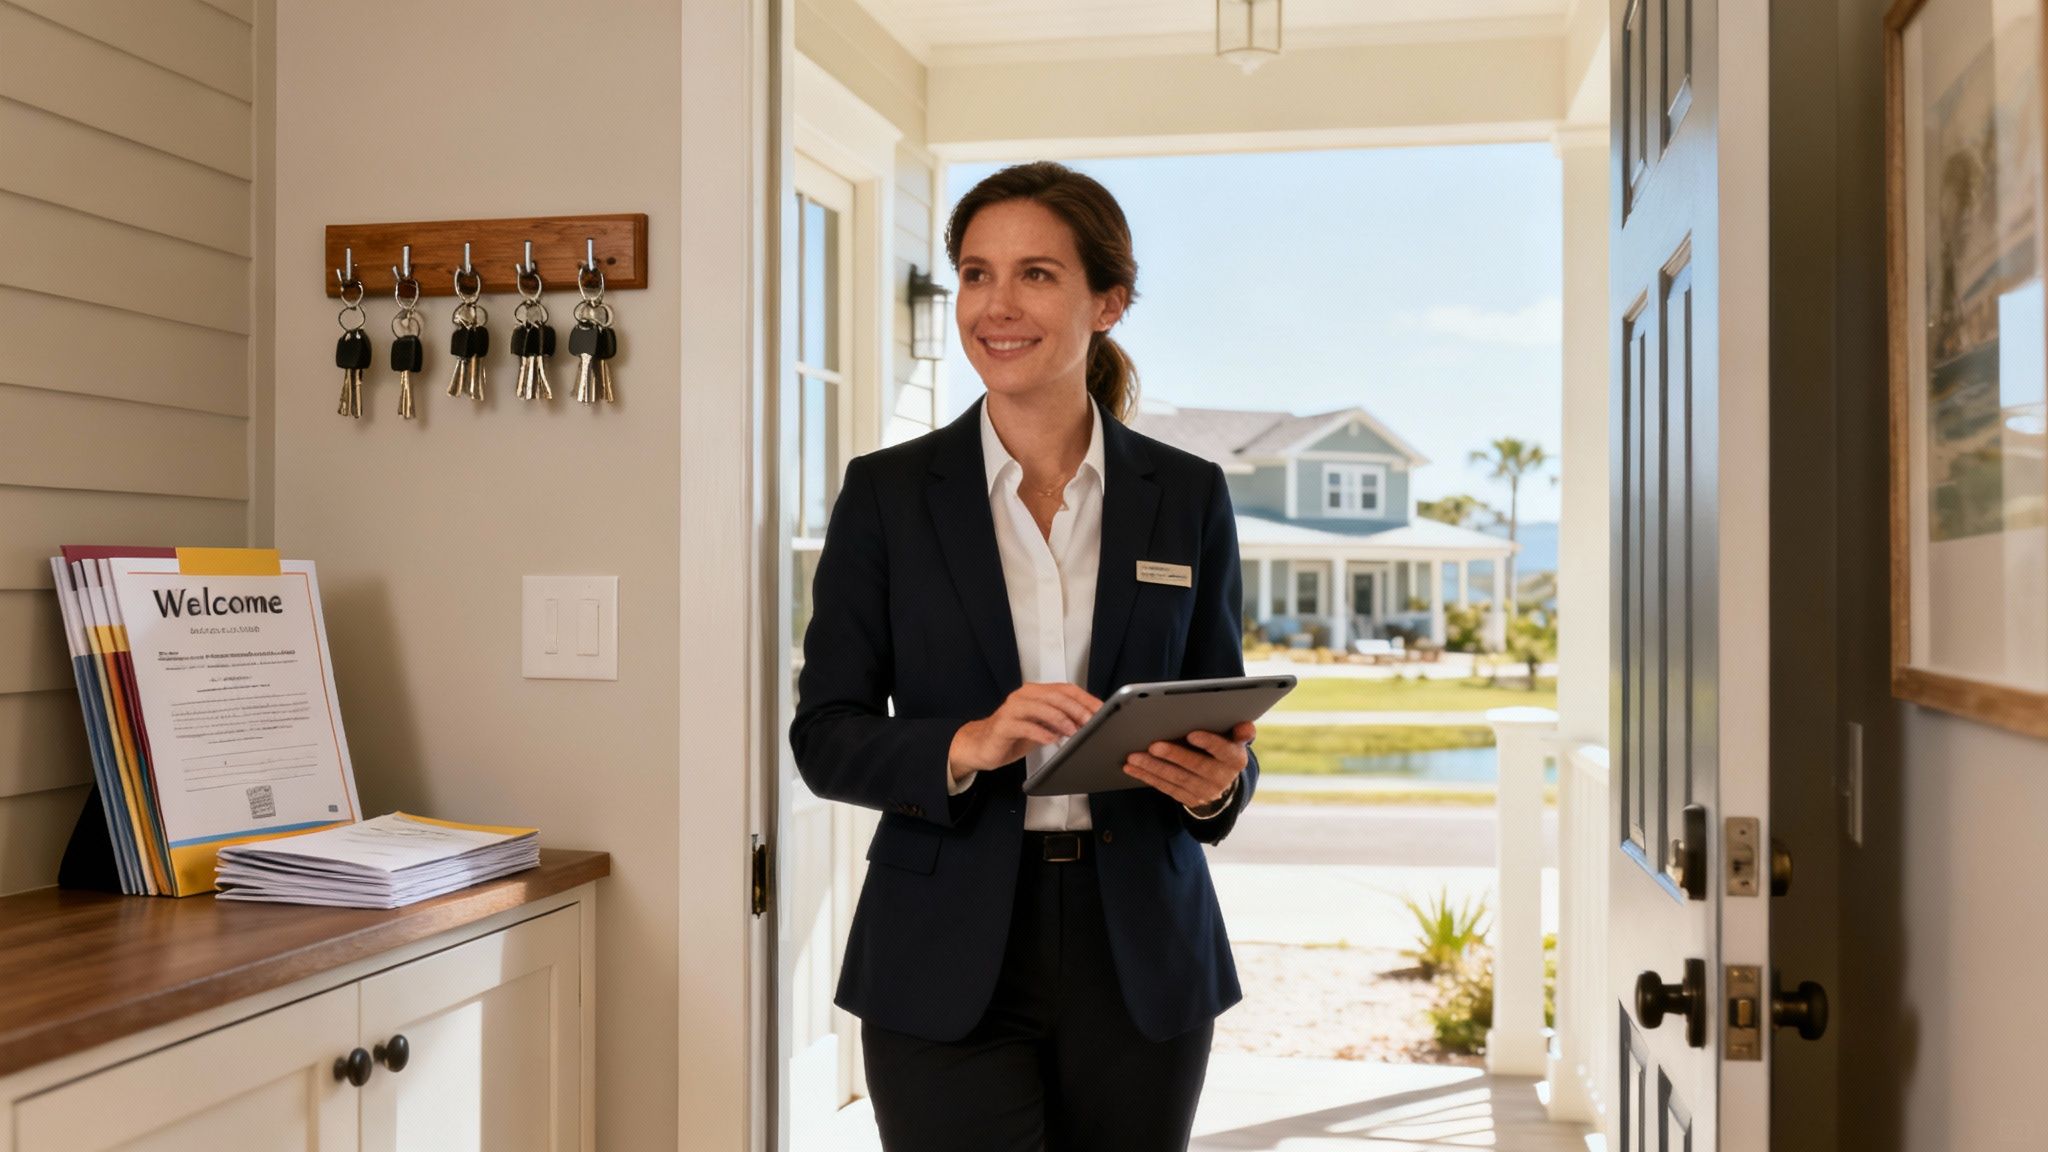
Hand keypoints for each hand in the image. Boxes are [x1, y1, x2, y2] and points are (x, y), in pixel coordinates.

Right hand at [949, 683, 1101, 781]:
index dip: (1085, 699)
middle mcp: (1024, 696)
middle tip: (1090, 721)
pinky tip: (1051, 739)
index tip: (1100, 710)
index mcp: (1035, 692)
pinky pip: (1025, 726)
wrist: (982, 746)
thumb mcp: (1042, 726)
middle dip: (1076, 709)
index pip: (1065, 689)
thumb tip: (1088, 723)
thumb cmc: (1014, 735)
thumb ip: (1061, 721)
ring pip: (1041, 708)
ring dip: (1061, 720)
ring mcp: (1012, 709)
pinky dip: (1041, 732)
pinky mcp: (1003, 725)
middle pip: (1055, 696)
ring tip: (1074, 731)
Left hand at [1122, 721, 1255, 809]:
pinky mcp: (1188, 799)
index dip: (1209, 743)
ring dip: (1153, 768)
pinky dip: (1147, 778)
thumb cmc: (1224, 750)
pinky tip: (1132, 768)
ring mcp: (1204, 791)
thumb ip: (1240, 731)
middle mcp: (1221, 778)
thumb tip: (1245, 725)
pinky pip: (1166, 788)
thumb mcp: (1235, 740)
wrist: (1223, 783)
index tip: (1192, 734)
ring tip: (1134, 756)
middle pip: (1196, 766)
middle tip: (1153, 745)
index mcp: (1235, 759)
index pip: (1224, 751)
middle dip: (1174, 755)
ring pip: (1177, 779)